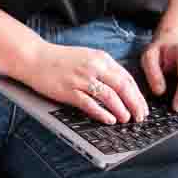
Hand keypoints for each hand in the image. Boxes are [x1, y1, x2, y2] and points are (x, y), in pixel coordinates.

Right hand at [17, 40, 148, 124]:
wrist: (35, 58)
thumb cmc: (60, 61)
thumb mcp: (87, 59)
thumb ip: (104, 70)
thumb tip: (121, 89)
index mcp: (101, 59)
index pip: (127, 78)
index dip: (138, 95)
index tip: (143, 107)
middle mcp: (94, 67)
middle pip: (123, 87)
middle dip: (135, 104)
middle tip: (140, 117)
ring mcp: (81, 79)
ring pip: (109, 96)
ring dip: (121, 109)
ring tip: (126, 120)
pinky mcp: (69, 90)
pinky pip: (90, 104)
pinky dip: (102, 113)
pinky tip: (109, 120)